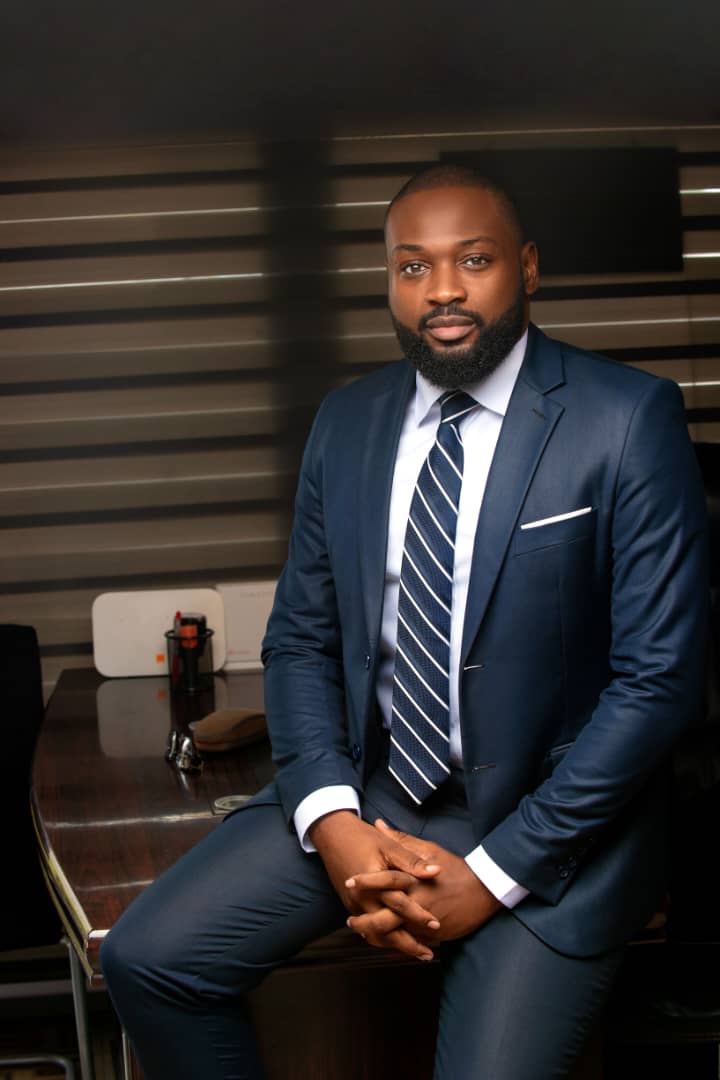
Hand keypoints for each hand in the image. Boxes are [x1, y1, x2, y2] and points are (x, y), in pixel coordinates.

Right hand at [309, 810, 440, 959]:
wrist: (332, 835)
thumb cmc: (363, 838)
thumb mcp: (389, 845)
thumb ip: (412, 861)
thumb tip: (436, 872)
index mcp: (374, 883)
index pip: (400, 904)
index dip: (419, 915)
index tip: (436, 925)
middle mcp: (362, 898)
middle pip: (386, 929)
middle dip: (408, 943)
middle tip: (428, 953)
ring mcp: (354, 904)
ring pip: (376, 933)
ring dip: (396, 945)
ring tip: (417, 952)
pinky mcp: (351, 905)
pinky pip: (368, 927)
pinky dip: (383, 937)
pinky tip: (397, 941)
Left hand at [345, 820, 502, 953]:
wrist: (483, 891)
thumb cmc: (454, 868)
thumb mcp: (429, 849)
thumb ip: (400, 840)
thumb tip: (378, 824)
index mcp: (416, 880)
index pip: (386, 880)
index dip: (366, 881)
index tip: (348, 882)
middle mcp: (418, 903)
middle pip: (385, 917)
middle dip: (365, 921)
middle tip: (351, 919)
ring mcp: (425, 922)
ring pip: (395, 935)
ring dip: (376, 936)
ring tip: (363, 933)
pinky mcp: (433, 935)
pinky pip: (410, 942)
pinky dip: (395, 943)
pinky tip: (383, 943)